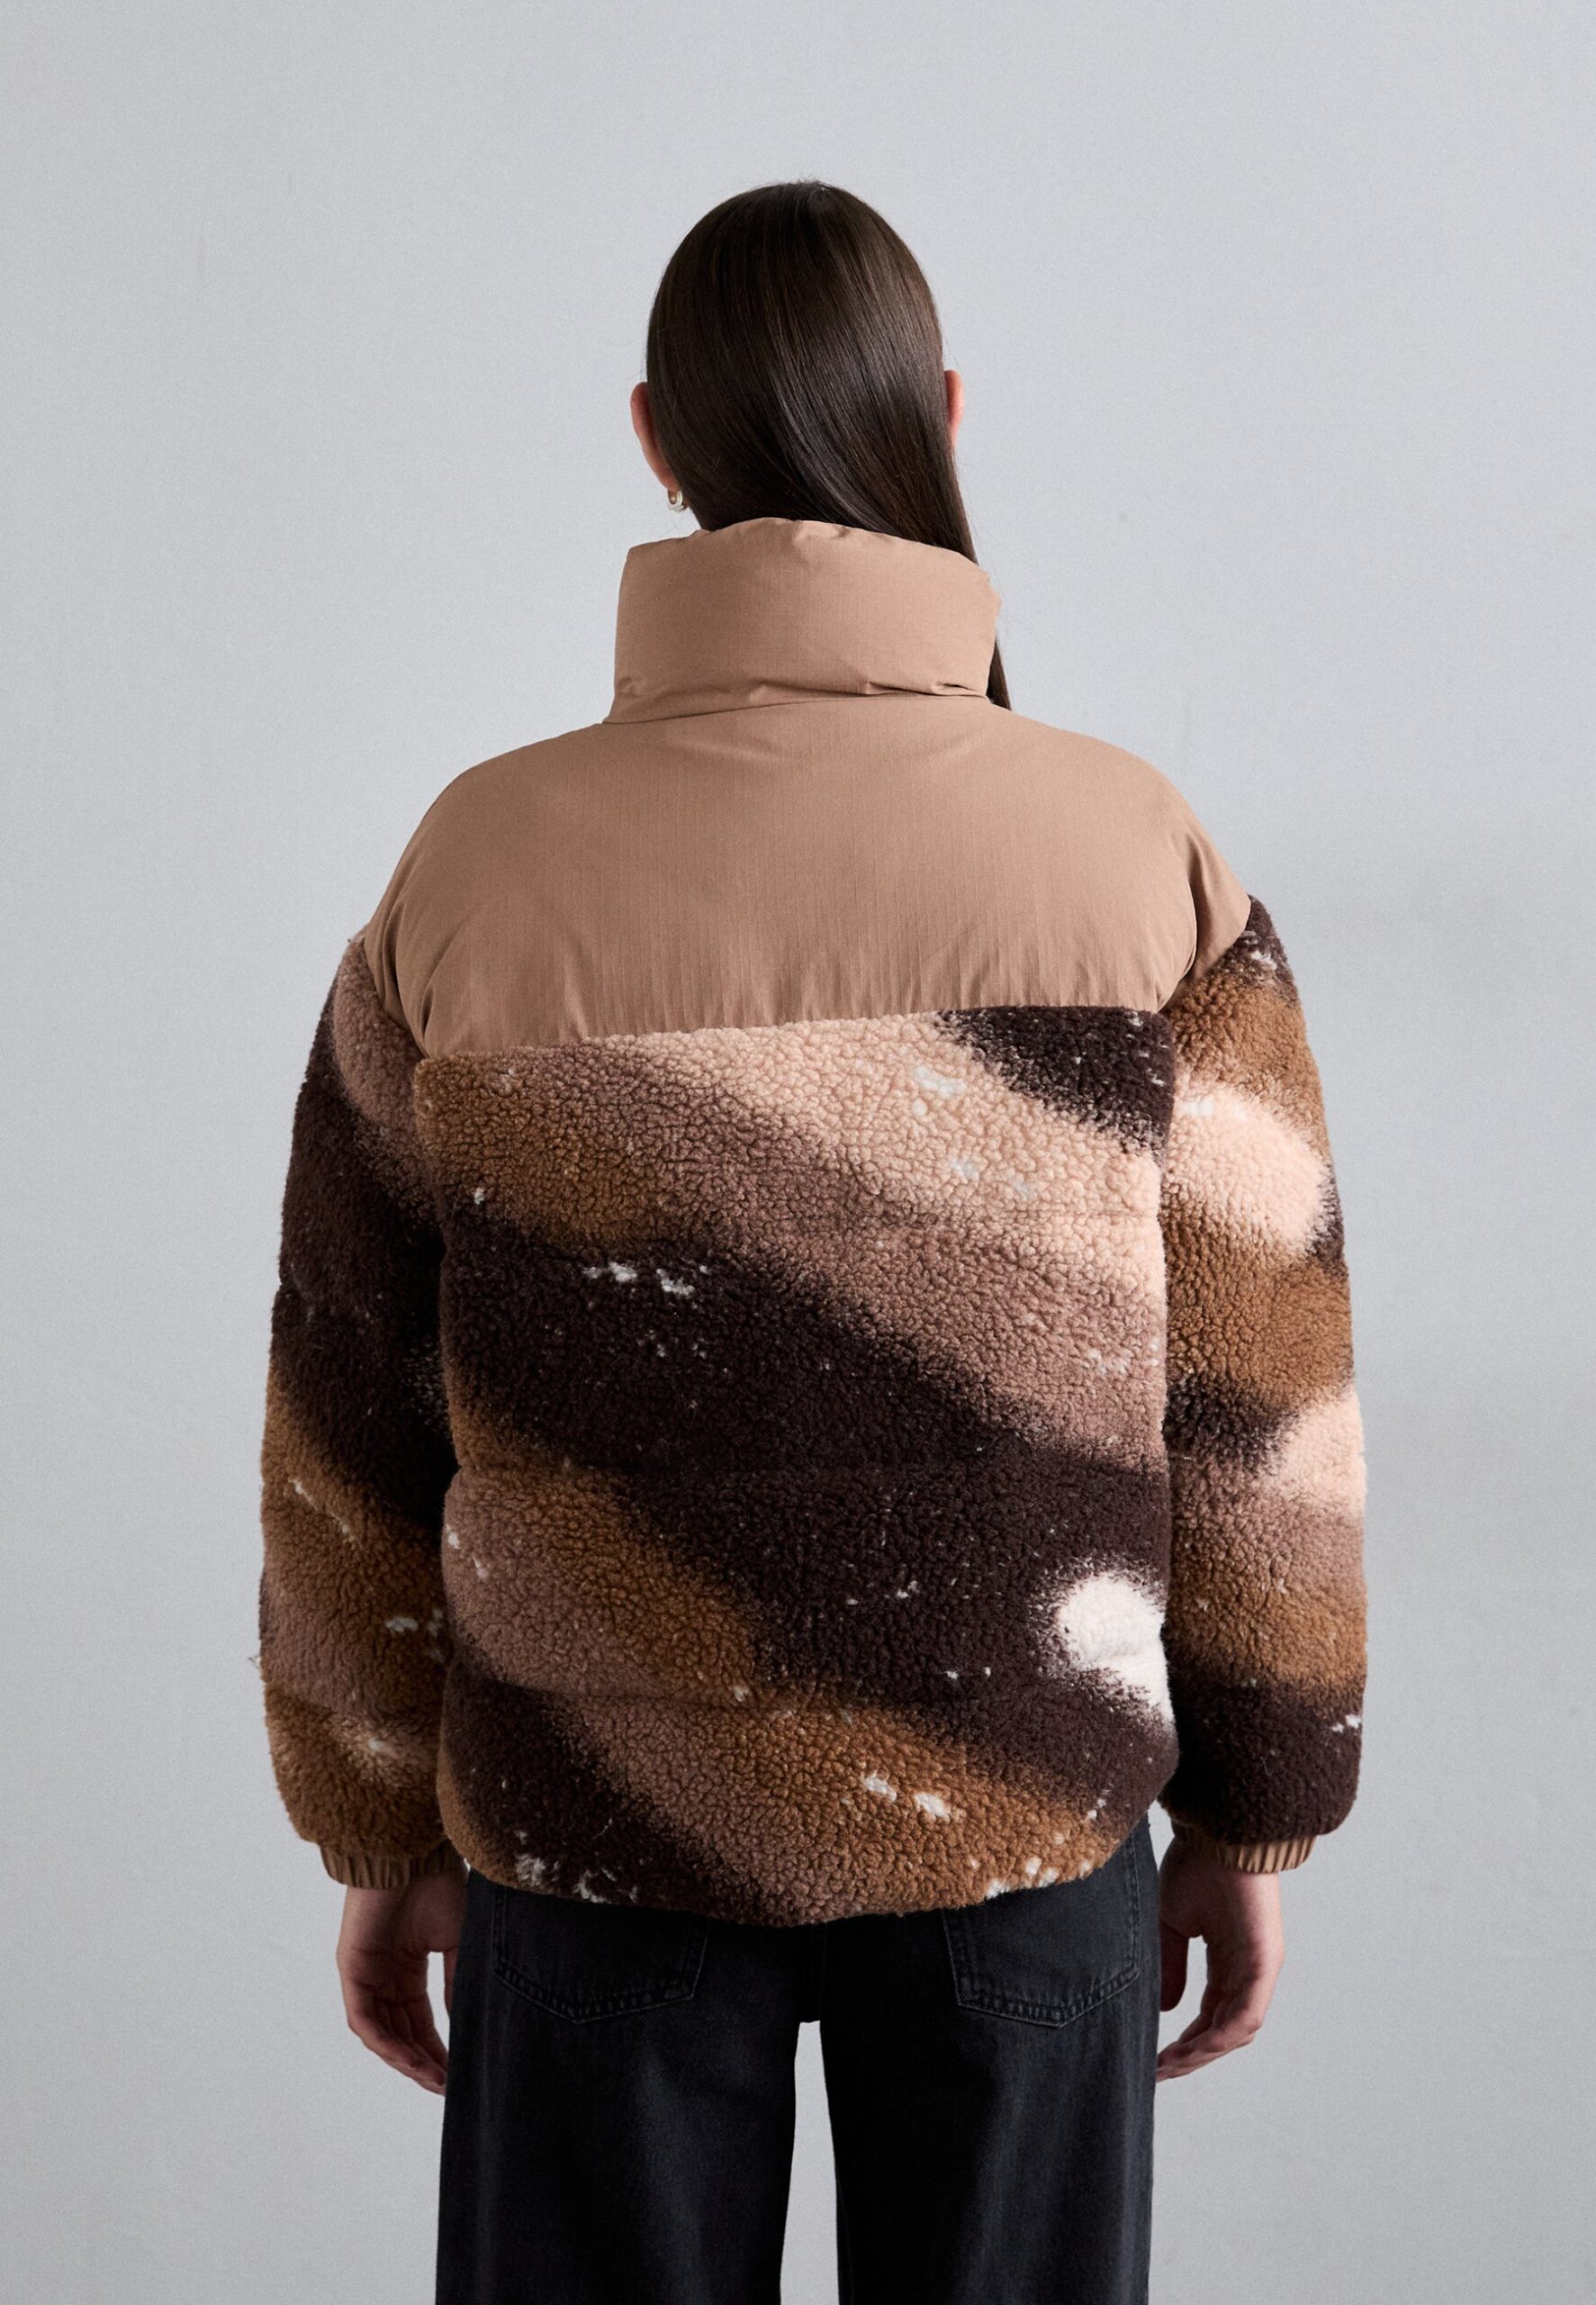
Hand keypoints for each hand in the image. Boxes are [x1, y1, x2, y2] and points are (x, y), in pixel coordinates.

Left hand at [336, 1860, 467, 2094]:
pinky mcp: (352, 1971)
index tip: (457, 2074)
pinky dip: (387, 2043)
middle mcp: (384, 1976)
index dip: (437, 2049)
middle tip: (447, 2087)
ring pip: (381, 2033)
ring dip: (406, 2060)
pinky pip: (365, 2020)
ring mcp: (365, 1975)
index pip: (419, 2021)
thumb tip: (464, 2026)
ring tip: (433, 2080)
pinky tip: (410, 2060)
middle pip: (400, 2033)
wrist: (412, 1853)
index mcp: (407, 1968)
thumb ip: (456, 1983)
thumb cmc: (436, 1886)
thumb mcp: (457, 1942)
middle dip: (422, 2063)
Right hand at [1156, 1835, 1284, 2080]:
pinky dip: (1220, 2036)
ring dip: (1203, 2053)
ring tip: (1169, 2065)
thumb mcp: (1173, 1922)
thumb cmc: (1197, 1865)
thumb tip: (1166, 2009)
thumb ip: (1172, 1965)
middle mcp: (1247, 1971)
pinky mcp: (1266, 1963)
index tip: (1154, 2058)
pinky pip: (1246, 2014)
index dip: (1185, 2042)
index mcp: (1227, 1961)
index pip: (1210, 2016)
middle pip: (1223, 2031)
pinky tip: (1193, 2048)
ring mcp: (1259, 1969)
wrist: (1219, 1831)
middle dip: (1191, 2056)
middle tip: (1159, 2073)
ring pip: (1236, 2030)